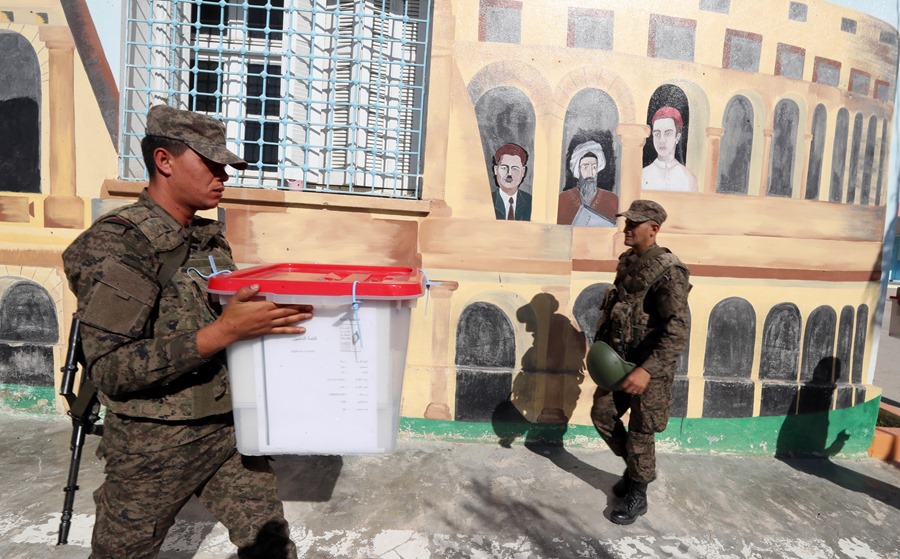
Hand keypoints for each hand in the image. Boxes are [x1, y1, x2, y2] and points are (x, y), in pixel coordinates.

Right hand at [198, 284, 313, 356]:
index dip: (293, 300)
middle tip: (311, 307)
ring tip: (309, 315)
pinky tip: (300, 330)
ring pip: (287, 320)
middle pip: (287, 311)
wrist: (228, 330)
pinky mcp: (266, 331)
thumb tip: (258, 285)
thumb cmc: (232, 314)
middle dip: (300, 308)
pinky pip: (282, 331)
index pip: (281, 302)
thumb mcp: (237, 298)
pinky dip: (292, 330)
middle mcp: (268, 315)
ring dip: (299, 318)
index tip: (302, 298)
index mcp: (263, 306)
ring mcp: (268, 324)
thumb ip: (247, 291)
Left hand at [618, 366, 650, 394]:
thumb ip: (627, 379)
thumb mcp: (630, 374)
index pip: (623, 386)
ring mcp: (638, 386)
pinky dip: (637, 392)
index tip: (621, 387)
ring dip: (631, 391)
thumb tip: (623, 384)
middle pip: (627, 391)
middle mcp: (633, 383)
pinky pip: (638, 393)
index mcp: (629, 379)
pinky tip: (636, 390)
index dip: (621, 387)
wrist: (646, 370)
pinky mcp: (643, 387)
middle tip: (626, 389)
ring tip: (631, 390)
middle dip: (626, 390)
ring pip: (633, 393)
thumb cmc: (637, 371)